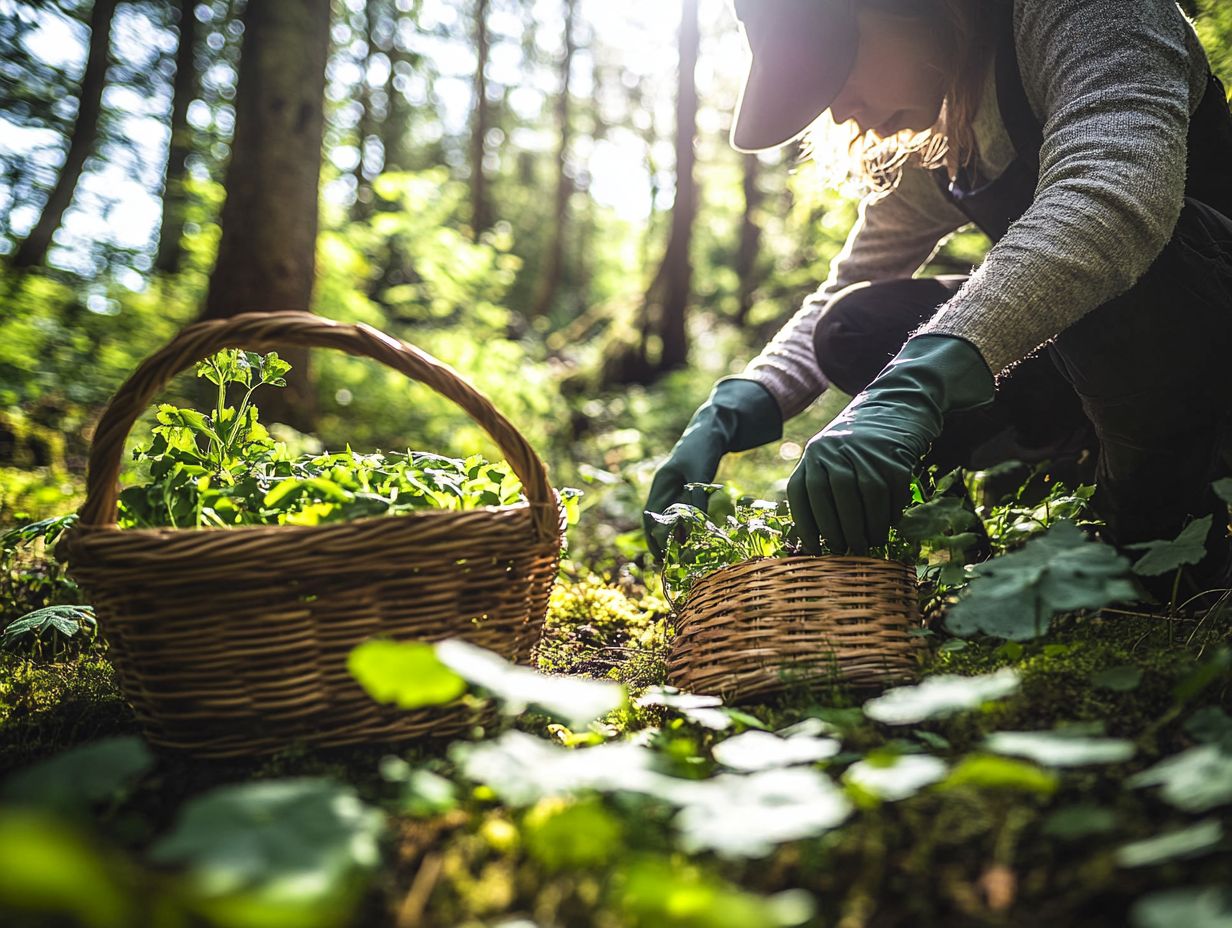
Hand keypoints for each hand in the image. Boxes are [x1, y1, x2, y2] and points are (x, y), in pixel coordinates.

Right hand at [643, 378, 782, 559]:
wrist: (715, 427)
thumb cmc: (703, 447)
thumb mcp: (699, 474)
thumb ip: (696, 498)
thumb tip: (693, 527)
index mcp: (662, 481)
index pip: (650, 515)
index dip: (652, 537)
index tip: (660, 555)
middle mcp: (666, 486)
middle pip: (657, 520)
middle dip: (661, 541)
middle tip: (670, 562)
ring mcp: (677, 487)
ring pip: (671, 518)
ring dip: (674, 535)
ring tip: (681, 556)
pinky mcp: (690, 488)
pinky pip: (684, 512)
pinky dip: (686, 526)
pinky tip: (693, 538)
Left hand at [787, 335, 994, 554]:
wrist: (897, 405)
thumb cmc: (859, 445)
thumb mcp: (833, 457)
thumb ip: (822, 487)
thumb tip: (816, 537)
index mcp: (815, 452)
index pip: (803, 491)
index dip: (807, 524)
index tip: (815, 549)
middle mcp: (835, 447)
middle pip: (833, 495)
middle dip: (839, 529)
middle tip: (846, 551)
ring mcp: (866, 449)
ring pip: (865, 495)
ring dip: (868, 526)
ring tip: (869, 544)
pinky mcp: (894, 453)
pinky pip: (892, 491)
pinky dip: (890, 513)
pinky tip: (888, 524)